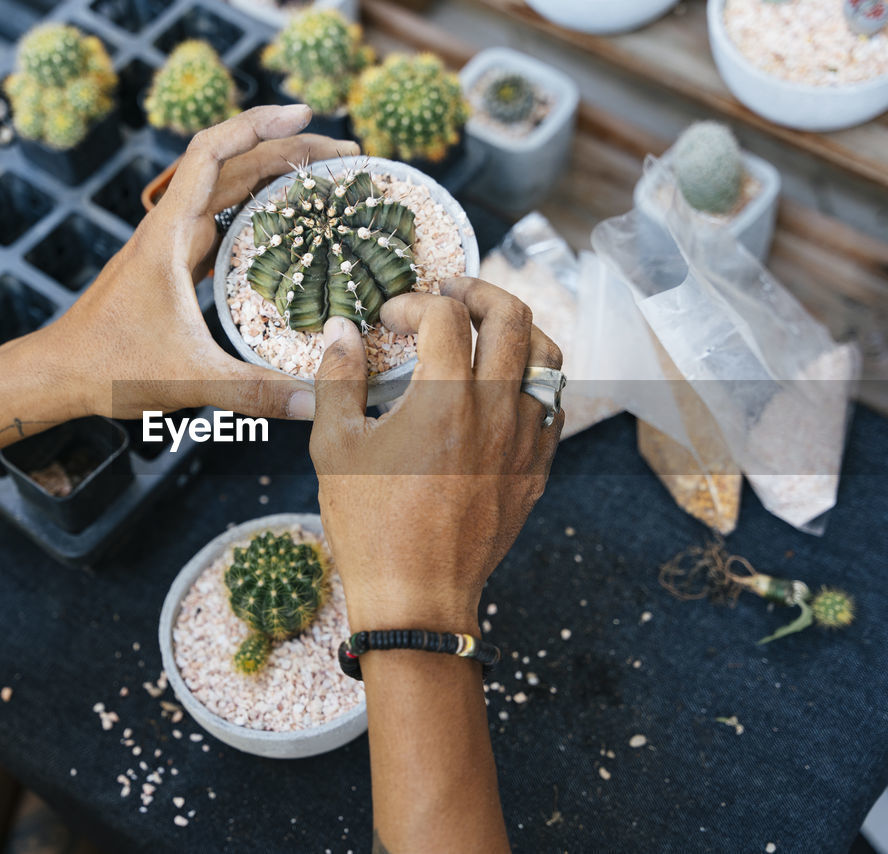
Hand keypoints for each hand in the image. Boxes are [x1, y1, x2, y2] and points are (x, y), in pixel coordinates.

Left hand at [38, 105, 358, 420]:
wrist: (59, 374)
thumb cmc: (107, 366)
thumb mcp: (187, 377)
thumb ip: (253, 390)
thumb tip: (316, 402)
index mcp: (168, 233)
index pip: (211, 151)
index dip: (258, 123)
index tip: (303, 114)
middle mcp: (170, 228)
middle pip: (234, 165)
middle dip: (289, 149)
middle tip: (345, 156)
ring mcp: (172, 245)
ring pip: (230, 191)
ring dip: (275, 176)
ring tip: (327, 180)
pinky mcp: (175, 266)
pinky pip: (224, 222)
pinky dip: (259, 212)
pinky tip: (290, 227)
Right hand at [309, 277, 563, 633]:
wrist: (419, 595)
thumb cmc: (370, 524)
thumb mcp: (335, 447)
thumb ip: (338, 378)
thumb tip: (340, 331)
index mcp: (444, 399)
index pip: (444, 315)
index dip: (412, 302)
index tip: (389, 318)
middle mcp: (496, 410)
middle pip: (512, 316)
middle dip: (477, 291)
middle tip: (448, 293)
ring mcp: (525, 439)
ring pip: (546, 355)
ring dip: (514, 329)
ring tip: (483, 329)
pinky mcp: (537, 467)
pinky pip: (552, 403)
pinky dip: (530, 378)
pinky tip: (499, 385)